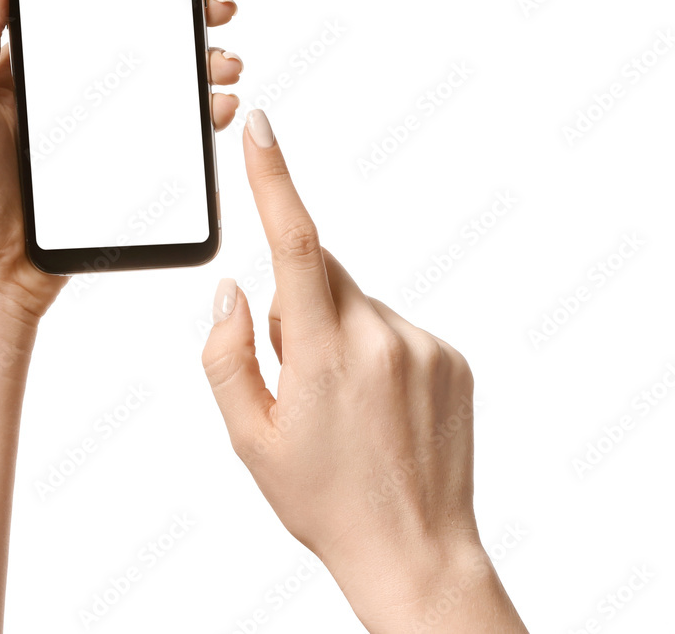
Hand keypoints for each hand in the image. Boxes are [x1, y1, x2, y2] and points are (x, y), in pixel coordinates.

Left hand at [0, 0, 242, 324]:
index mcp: (35, 61)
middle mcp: (73, 87)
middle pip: (142, 34)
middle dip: (188, 13)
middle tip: (216, 6)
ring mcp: (101, 126)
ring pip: (166, 81)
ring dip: (204, 62)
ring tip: (224, 62)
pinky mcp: (120, 164)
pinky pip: (169, 131)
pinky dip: (201, 115)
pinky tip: (218, 108)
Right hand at [201, 109, 526, 632]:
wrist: (414, 550)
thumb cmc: (324, 500)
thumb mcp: (249, 438)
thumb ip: (226, 354)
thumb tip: (231, 289)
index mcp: (324, 356)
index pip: (296, 244)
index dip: (274, 179)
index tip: (261, 128)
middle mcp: (380, 337)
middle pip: (322, 273)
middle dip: (297, 303)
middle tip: (297, 374)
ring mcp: (422, 345)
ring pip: (356, 299)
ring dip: (336, 329)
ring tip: (343, 401)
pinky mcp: (451, 355)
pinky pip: (392, 324)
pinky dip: (372, 346)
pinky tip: (377, 403)